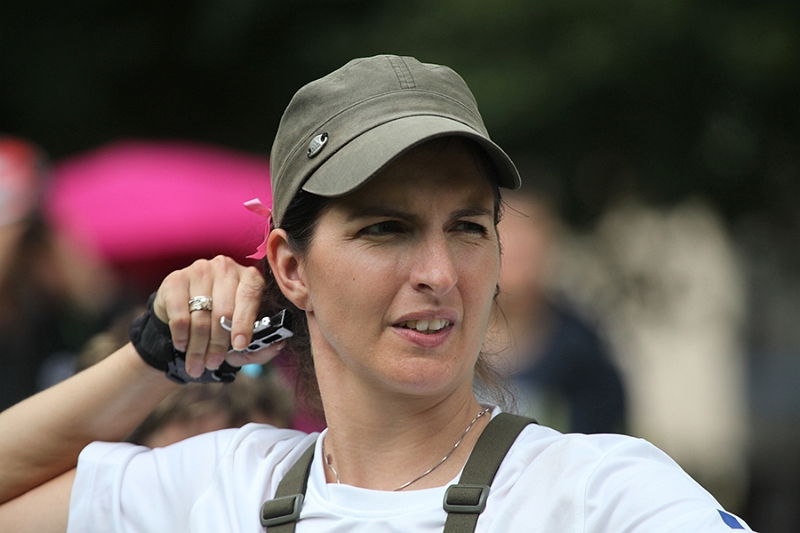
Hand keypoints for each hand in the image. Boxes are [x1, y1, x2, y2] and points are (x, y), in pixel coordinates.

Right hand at [152, 256, 280, 376]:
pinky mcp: (175, 280)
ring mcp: (200, 271)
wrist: (185, 310)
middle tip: (214, 363)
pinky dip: (182, 335)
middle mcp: (226, 268)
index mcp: (250, 277)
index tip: (240, 345)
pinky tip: (183, 346)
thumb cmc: (221, 322)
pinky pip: (180, 314)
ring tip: (197, 364)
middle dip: (218, 343)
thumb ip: (262, 345)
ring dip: (198, 346)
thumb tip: (277, 345)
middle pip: (224, 311)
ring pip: (201, 316)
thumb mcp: (243, 334)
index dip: (244, 323)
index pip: (249, 297)